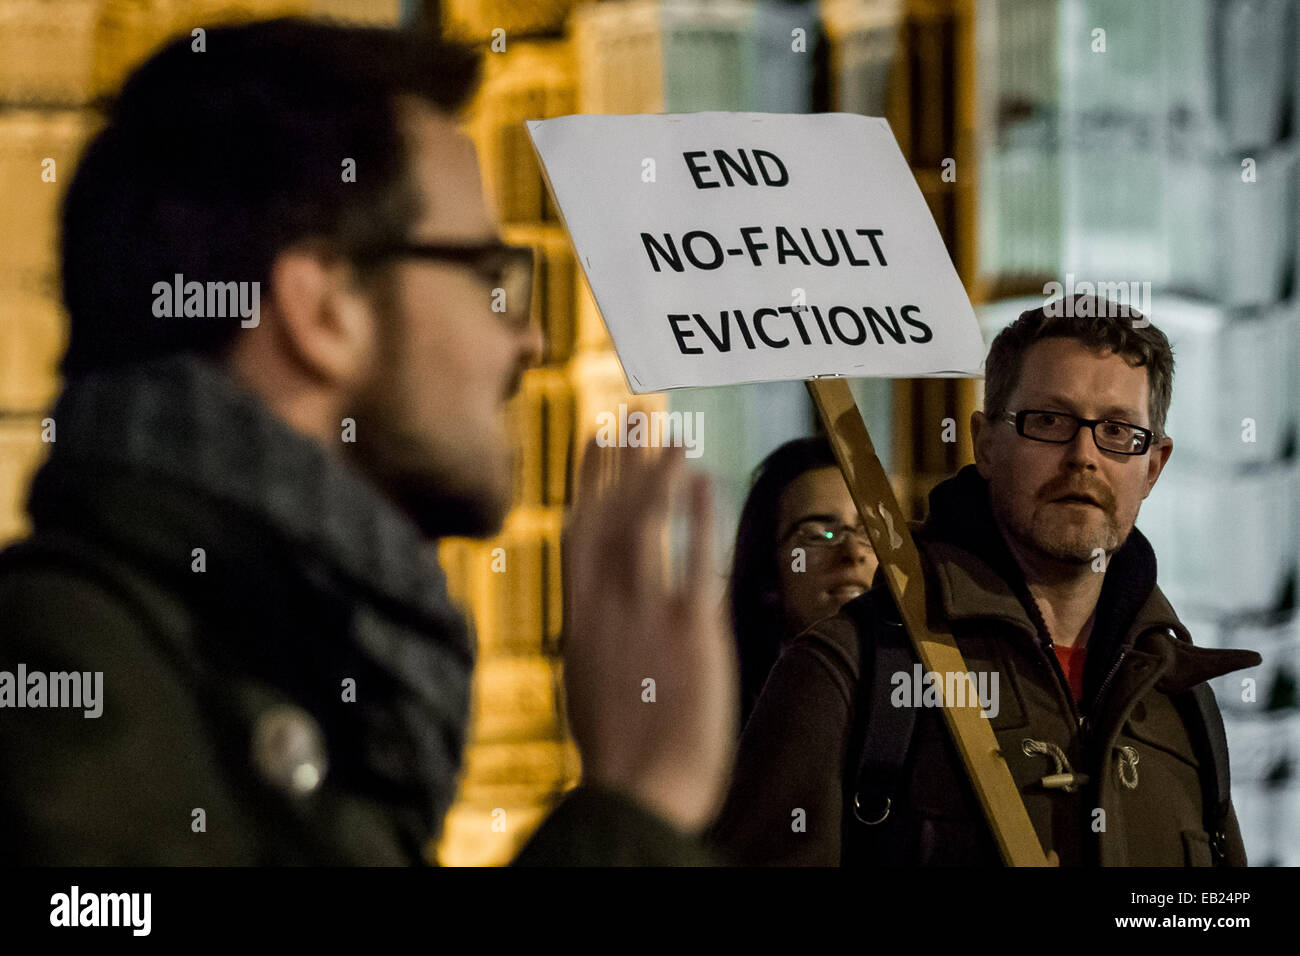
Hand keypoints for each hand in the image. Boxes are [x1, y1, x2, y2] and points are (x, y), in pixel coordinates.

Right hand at [560, 439, 736, 832]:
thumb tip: (596, 617)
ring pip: (646, 525)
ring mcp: (646, 614)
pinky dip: (698, 514)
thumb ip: (595, 641)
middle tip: (630, 415)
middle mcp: (605, 607)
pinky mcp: (692, 630)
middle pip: (607, 515)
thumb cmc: (618, 755)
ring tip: (669, 434)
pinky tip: (703, 479)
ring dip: (657, 475)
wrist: (640, 798)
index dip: (588, 482)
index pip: (578, 533)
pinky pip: (695, 556)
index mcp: (578, 621)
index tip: (595, 442)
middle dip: (617, 462)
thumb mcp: (589, 688)